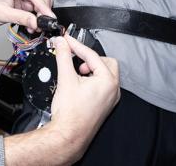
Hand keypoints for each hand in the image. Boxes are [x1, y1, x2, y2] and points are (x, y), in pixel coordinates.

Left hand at [0, 0, 54, 40]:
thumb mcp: (2, 14)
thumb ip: (21, 18)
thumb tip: (36, 22)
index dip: (43, 6)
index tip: (49, 17)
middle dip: (43, 10)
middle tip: (43, 24)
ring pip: (40, 1)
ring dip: (40, 14)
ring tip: (34, 27)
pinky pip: (35, 6)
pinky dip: (36, 16)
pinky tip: (32, 24)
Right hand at [46, 35, 119, 162]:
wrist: (68, 135)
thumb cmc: (70, 114)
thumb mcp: (65, 78)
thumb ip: (63, 56)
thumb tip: (62, 43)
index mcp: (108, 81)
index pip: (92, 56)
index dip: (77, 46)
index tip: (67, 40)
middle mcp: (113, 90)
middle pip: (105, 62)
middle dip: (89, 59)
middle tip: (75, 60)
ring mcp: (111, 98)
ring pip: (105, 73)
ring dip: (91, 69)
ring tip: (76, 74)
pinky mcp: (105, 104)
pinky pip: (103, 85)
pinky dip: (93, 79)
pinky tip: (80, 84)